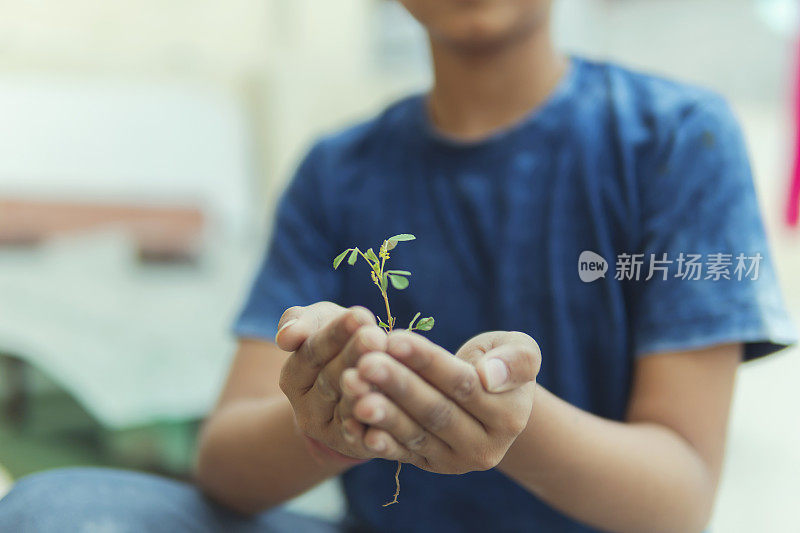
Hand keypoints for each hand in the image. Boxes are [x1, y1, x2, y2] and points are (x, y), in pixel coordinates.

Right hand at [275, 302, 387, 462]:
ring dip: (366, 391)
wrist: (357, 378)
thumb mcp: (318, 324)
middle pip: (331, 379)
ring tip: (384, 371)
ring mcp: (329, 431)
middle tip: (376, 337)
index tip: (361, 315)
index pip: (312, 351)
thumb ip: (299, 323)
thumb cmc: (338, 341)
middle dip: (354, 356)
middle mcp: (306, 408)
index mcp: (293, 376)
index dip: (336, 333)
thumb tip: (287, 337)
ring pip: (348, 408)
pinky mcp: (352, 447)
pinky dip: (374, 427)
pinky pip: (363, 438)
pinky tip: (390, 410)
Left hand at [339, 330, 540, 473]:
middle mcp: (484, 447)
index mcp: (509, 416)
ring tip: (351, 385)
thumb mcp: (519, 350)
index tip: (395, 338)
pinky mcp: (429, 465)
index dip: (428, 362)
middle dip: (397, 385)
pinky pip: (399, 453)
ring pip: (414, 434)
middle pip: (435, 412)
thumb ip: (516, 360)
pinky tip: (350, 422)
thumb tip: (490, 376)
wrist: (489, 399)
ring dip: (380, 412)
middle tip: (365, 362)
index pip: (463, 385)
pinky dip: (374, 439)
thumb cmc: (498, 362)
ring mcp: (454, 461)